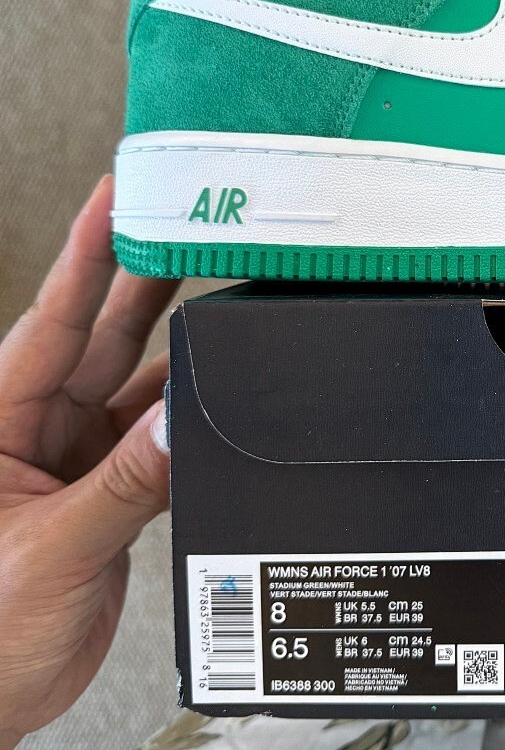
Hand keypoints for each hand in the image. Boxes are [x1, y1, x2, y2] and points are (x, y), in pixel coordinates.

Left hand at [0, 176, 177, 749]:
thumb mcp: (49, 553)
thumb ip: (122, 487)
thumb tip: (181, 426)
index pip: (51, 321)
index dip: (87, 253)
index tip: (119, 196)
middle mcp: (36, 428)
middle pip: (103, 336)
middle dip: (146, 277)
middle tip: (190, 225)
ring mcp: (75, 456)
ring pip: (137, 380)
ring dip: (180, 345)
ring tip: (222, 295)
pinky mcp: (108, 487)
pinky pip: (157, 433)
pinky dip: (190, 413)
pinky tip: (219, 392)